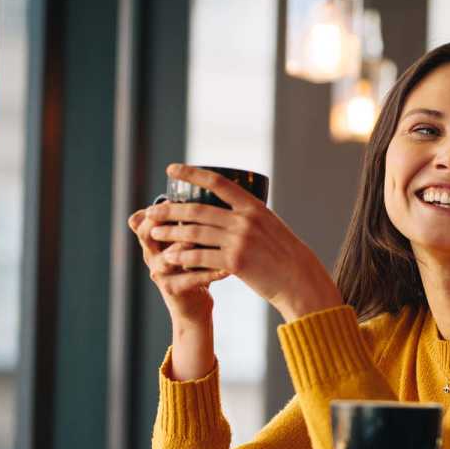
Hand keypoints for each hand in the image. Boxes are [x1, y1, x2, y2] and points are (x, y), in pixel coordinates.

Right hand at [128, 205, 226, 323]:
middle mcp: (153, 255)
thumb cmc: (196, 267)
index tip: (174, 196)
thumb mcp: (189, 242)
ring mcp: (161, 274)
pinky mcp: (174, 290)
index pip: (143, 219)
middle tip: (188, 213)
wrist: (195, 306)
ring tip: (205, 240)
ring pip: (167, 257)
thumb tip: (210, 188)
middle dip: (164, 221)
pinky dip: (209, 273)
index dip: (155, 208)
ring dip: (185, 247)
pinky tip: (226, 268)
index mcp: (155, 240)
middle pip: (146, 234)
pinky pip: (190, 280)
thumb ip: (192, 221)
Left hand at [145, 164, 342, 321]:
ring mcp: (240, 240)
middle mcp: (245, 220)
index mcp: (253, 206)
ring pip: (194, 233)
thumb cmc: (284, 254)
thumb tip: (226, 210)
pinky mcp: (235, 262)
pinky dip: (182, 257)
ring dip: (170, 232)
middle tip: (151, 211)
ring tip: (154, 233)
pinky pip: (200, 257)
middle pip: (198, 209)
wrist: (298, 279)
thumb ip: (248, 217)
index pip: (217, 181)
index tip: (172, 169)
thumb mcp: (270, 226)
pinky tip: (170, 257)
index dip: (192, 173)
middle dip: (170, 209)